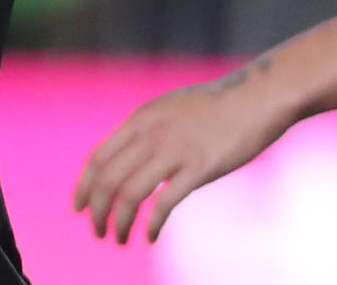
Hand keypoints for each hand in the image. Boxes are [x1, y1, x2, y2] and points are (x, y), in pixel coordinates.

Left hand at [73, 57, 294, 244]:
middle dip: (97, 212)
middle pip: (107, 180)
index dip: (84, 188)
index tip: (79, 208)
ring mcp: (174, 149)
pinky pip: (164, 203)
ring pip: (129, 194)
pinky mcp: (199, 167)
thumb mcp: (169, 110)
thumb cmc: (215, 107)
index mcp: (140, 118)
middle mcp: (151, 133)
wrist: (256, 97)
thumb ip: (146, 130)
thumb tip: (128, 157)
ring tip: (119, 239)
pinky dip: (152, 224)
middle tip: (98, 232)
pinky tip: (151, 236)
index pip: (97, 158)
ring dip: (119, 222)